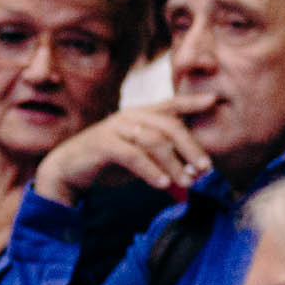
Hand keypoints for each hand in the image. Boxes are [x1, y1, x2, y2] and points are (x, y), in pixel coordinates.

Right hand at [31, 103, 214, 203]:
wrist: (70, 170)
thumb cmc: (110, 162)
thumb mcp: (141, 155)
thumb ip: (165, 155)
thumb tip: (197, 170)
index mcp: (142, 115)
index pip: (171, 105)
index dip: (192, 102)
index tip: (214, 100)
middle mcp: (131, 116)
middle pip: (169, 126)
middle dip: (191, 147)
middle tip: (206, 168)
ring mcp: (116, 128)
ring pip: (154, 141)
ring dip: (174, 164)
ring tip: (188, 183)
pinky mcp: (104, 143)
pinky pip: (133, 155)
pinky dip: (151, 170)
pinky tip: (164, 184)